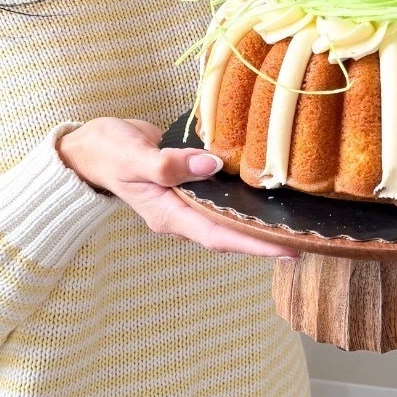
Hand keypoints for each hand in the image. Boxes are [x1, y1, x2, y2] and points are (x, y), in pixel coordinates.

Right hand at [56, 118, 297, 258]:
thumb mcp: (133, 156)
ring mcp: (185, 202)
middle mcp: (181, 215)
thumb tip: (212, 165)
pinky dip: (244, 197)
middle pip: (229, 235)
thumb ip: (170, 164)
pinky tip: (266, 192)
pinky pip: (220, 196)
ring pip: (227, 217)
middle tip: (307, 239)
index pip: (217, 236)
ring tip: (296, 222)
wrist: (89, 146)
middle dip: (265, 240)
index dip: (253, 245)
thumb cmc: (107, 151)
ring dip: (258, 221)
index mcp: (168, 216)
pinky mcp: (190, 184)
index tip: (287, 249)